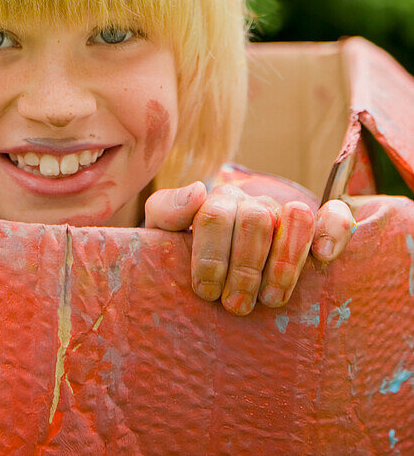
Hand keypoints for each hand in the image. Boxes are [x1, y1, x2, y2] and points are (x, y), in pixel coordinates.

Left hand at [143, 182, 354, 315]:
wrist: (209, 276)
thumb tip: (198, 192)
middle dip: (244, 268)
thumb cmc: (187, 260)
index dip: (210, 255)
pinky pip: (336, 216)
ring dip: (284, 261)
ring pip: (296, 217)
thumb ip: (167, 210)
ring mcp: (287, 216)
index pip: (215, 215)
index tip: (206, 292)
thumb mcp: (164, 235)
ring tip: (271, 299)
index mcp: (219, 202)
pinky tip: (323, 257)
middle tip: (236, 307)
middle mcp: (255, 204)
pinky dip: (333, 230)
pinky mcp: (319, 231)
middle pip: (255, 220)